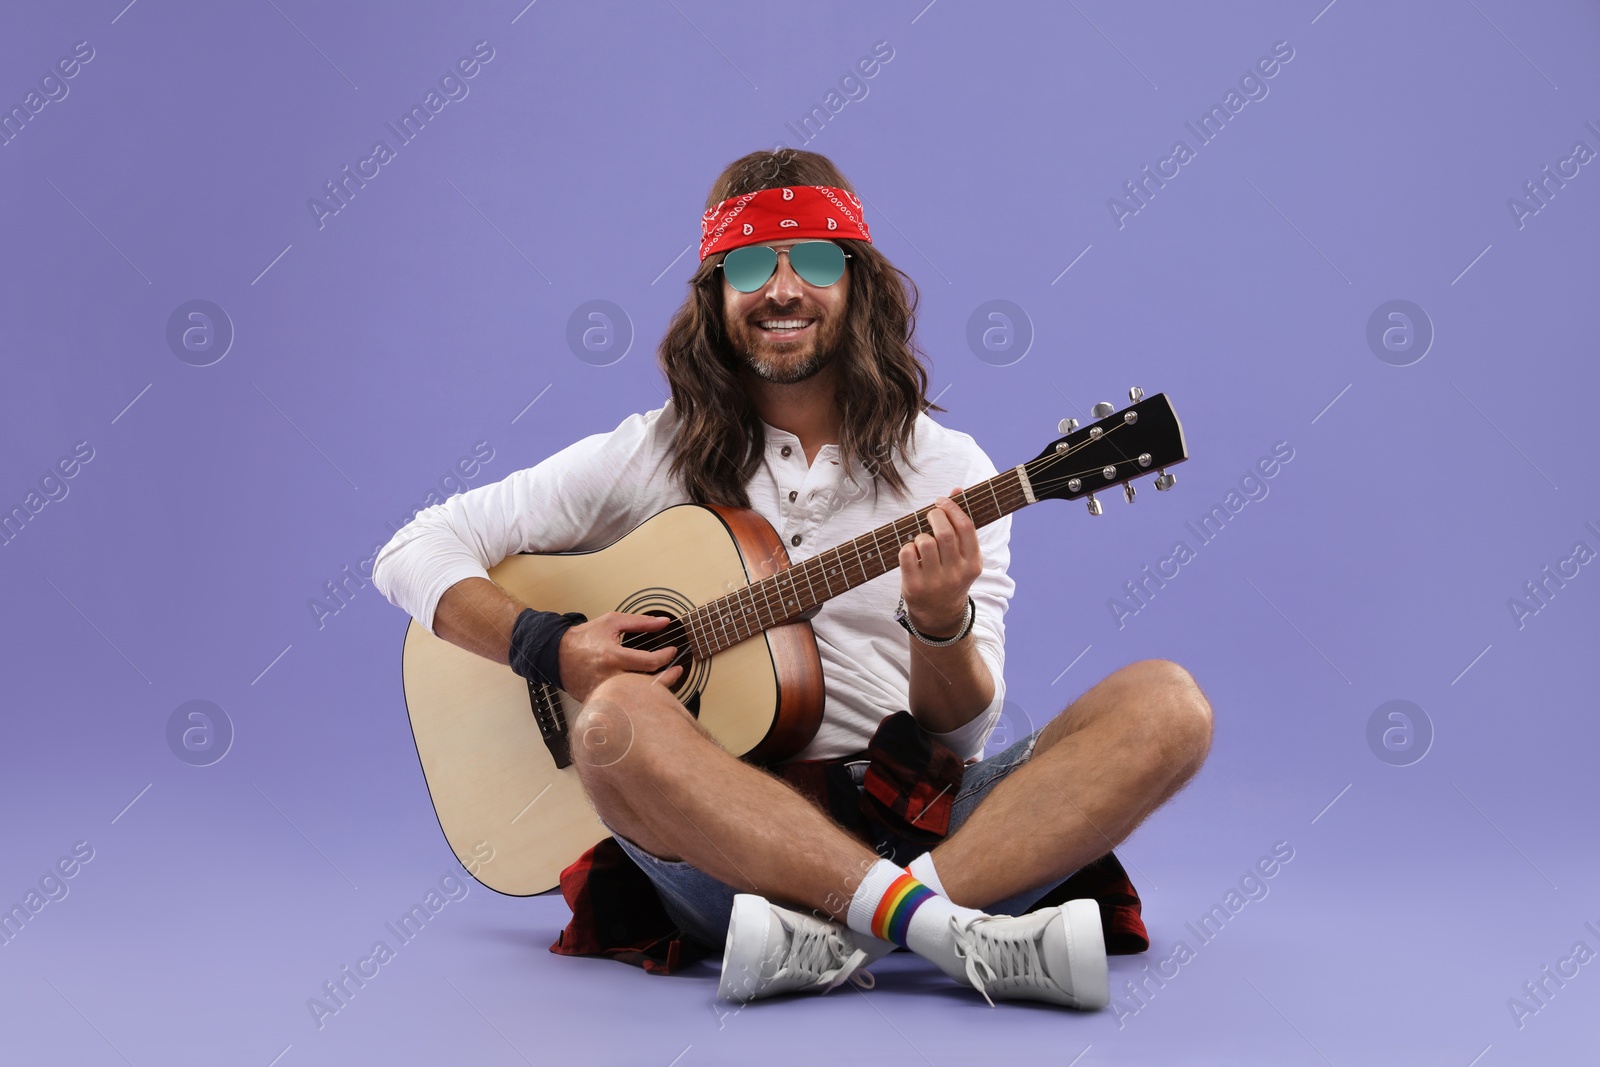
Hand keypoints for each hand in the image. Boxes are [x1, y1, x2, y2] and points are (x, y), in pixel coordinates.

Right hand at [557, 611, 682, 702]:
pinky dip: (635, 699)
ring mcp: (604, 693)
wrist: (556, 655)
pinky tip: (643, 691)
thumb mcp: (612, 622)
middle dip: (668, 678)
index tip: (672, 651)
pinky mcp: (599, 702)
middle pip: (648, 686)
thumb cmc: (583, 638)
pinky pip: (623, 705)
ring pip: (637, 699)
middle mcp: (609, 678)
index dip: (666, 657)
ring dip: (654, 691)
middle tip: (677, 671)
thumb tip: (663, 622)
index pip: (649, 662)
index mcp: (613, 657)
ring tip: (664, 680)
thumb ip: (640, 622)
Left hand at [899, 487, 981, 635]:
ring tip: (922, 542)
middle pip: (944, 532)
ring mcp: (935, 582)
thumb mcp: (963, 555)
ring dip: (920, 535)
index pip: (966, 527)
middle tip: (931, 515)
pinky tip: (912, 554)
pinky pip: (907, 553)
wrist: (939, 614)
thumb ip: (961, 523)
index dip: (952, 508)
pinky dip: (907, 547)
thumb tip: (957, 489)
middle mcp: (957, 574)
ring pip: (924, 541)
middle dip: (934, 516)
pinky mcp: (914, 586)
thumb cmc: (951, 575)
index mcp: (973, 564)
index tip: (941, 500)